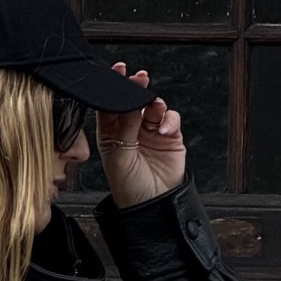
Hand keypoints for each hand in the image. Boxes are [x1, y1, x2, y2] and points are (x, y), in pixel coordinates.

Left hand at [97, 64, 186, 206]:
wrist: (153, 208)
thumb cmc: (129, 190)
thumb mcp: (120, 158)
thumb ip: (125, 128)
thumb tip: (131, 102)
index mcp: (111, 135)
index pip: (110, 105)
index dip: (113, 88)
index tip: (117, 72)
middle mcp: (130, 131)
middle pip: (133, 101)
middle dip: (136, 88)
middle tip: (139, 79)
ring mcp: (150, 133)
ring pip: (153, 106)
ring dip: (154, 102)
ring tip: (154, 107)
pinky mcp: (169, 137)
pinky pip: (171, 119)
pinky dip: (169, 120)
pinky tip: (164, 130)